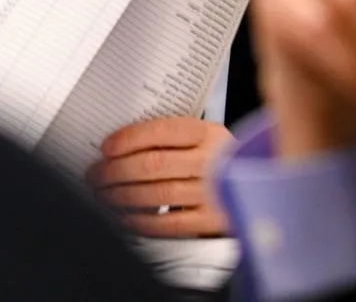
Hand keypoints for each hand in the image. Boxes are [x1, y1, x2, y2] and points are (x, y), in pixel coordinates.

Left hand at [87, 117, 232, 237]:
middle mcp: (214, 161)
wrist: (259, 187)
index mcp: (209, 133)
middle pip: (154, 164)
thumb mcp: (204, 139)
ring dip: (121, 196)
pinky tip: (124, 217)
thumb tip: (119, 147)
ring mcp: (215, 193)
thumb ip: (171, 140)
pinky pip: (169, 224)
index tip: (106, 148)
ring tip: (103, 195)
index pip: (162, 131)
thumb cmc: (219, 161)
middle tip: (95, 175)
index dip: (128, 139)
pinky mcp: (213, 222)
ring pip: (158, 195)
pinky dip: (141, 221)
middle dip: (115, 171)